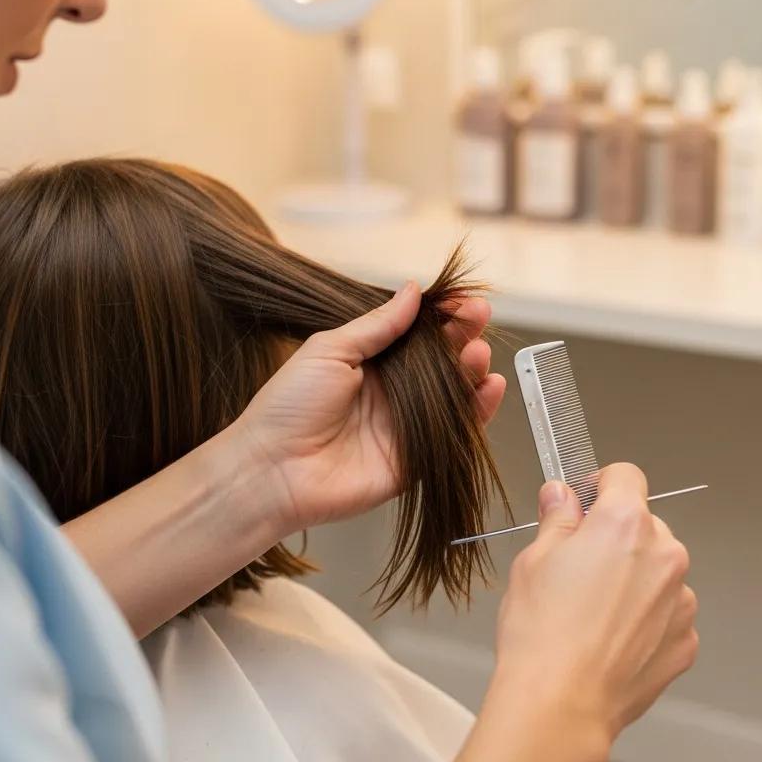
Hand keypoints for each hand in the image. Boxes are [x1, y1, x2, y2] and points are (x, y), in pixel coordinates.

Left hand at [232, 281, 505, 534]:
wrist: (272, 470)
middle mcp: (392, 393)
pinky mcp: (417, 460)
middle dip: (462, 337)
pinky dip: (478, 411)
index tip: (463, 300)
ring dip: (472, 371)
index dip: (441, 316)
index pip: (416, 334)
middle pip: (440, 361)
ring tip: (479, 352)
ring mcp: (407, 427)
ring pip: (453, 395)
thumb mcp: (330, 350)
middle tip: (479, 317)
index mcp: (369, 363)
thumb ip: (377, 326)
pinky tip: (489, 387)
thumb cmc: (289, 406)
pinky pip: (455, 434)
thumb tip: (412, 291)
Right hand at [492, 463, 697, 750]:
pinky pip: (666, 614)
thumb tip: (562, 496)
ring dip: (633, 580)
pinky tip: (608, 639)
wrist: (560, 705)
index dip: (600, 486)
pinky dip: (644, 620)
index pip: (626, 476)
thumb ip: (558, 519)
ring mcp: (680, 600)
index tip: (584, 505)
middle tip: (577, 568)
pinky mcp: (685, 640)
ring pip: (657, 572)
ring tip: (591, 613)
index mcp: (625, 523)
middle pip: (644, 526)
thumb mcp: (534, 559)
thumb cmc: (542, 633)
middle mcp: (664, 554)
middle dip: (615, 538)